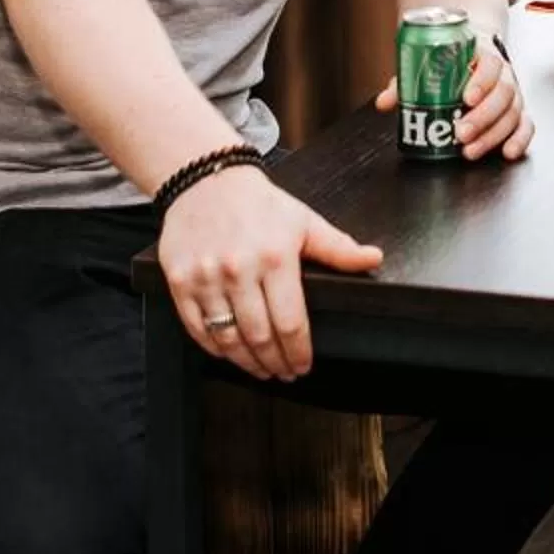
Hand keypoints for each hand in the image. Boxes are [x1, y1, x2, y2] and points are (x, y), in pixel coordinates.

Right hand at [156, 165, 382, 380]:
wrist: (206, 180)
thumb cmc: (258, 204)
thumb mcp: (304, 221)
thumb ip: (338, 248)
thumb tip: (373, 259)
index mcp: (275, 257)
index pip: (290, 322)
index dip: (298, 352)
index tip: (303, 366)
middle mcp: (238, 269)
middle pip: (260, 337)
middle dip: (275, 363)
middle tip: (284, 373)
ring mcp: (206, 277)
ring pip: (228, 338)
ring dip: (246, 363)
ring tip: (260, 369)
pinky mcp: (179, 281)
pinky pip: (197, 328)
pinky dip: (214, 348)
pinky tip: (229, 352)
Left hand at [374, 42, 531, 161]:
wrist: (476, 51)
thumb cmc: (452, 60)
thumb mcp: (429, 64)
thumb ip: (407, 82)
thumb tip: (383, 103)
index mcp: (484, 56)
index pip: (490, 65)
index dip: (481, 82)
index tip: (466, 98)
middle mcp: (503, 75)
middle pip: (503, 94)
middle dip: (483, 117)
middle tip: (461, 133)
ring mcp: (512, 94)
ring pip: (513, 113)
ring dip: (493, 135)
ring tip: (470, 151)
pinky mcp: (517, 112)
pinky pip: (525, 125)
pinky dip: (520, 140)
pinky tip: (507, 153)